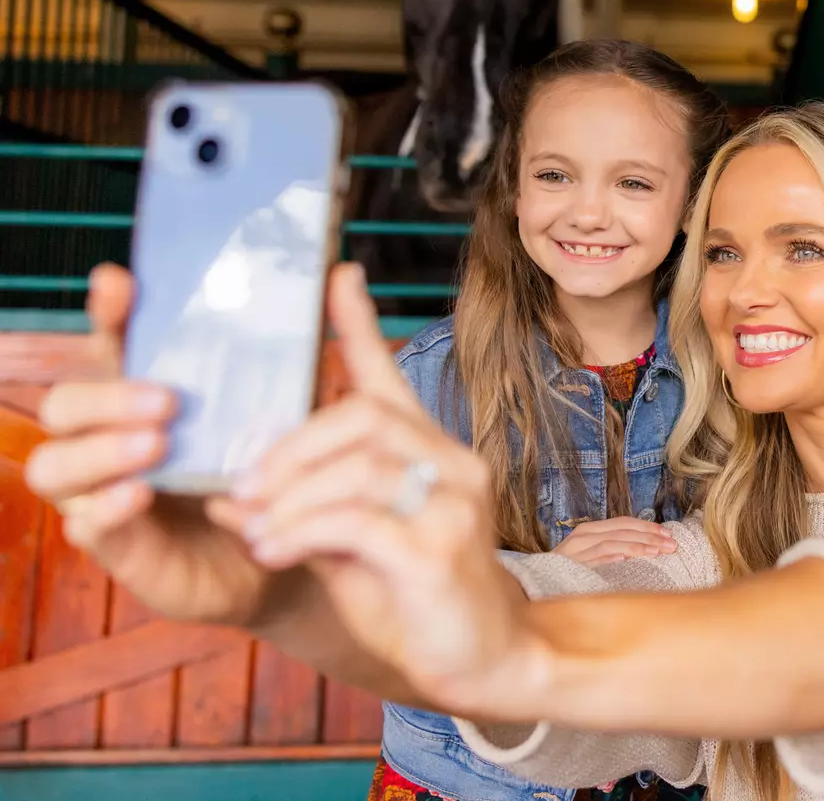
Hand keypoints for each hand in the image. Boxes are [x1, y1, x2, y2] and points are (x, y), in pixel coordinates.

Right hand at [24, 264, 275, 625]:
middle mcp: (111, 436)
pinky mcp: (118, 544)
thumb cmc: (275, 466)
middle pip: (65, 402)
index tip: (120, 284)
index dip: (108, 313)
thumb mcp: (292, 406)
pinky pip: (85, 525)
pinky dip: (106, 508)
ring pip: (55, 463)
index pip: (111, 345)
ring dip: (99, 450)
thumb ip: (305, 347)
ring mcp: (105, 490)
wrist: (286, 550)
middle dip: (107, 394)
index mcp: (145, 391)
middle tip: (168, 399)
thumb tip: (343, 271)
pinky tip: (138, 495)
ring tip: (156, 445)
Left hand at [226, 264, 548, 717]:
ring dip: (288, 496)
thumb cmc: (414, 599)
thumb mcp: (350, 546)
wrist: (488, 659)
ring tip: (254, 530)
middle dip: (287, 448)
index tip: (337, 274)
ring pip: (356, 466)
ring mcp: (454, 504)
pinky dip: (302, 532)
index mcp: (429, 452)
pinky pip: (358, 522)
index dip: (359, 322)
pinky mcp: (441, 551)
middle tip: (240, 489)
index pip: (388, 375)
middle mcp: (452, 464)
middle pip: (361, 416)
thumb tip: (224, 496)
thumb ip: (300, 511)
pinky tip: (273, 552)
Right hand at [554, 516, 676, 565]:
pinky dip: (610, 556)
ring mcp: (576, 550)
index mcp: (591, 530)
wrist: (537, 582)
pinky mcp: (570, 565)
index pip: (625, 523)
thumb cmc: (571, 571)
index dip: (648, 527)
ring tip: (655, 552)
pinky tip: (625, 559)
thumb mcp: (594, 555)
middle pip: (622, 530)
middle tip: (671, 546)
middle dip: (650, 537)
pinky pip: (593, 559)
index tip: (669, 536)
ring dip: (636, 546)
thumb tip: (650, 547)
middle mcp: (584, 535)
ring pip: (611, 542)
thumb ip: (615, 548)